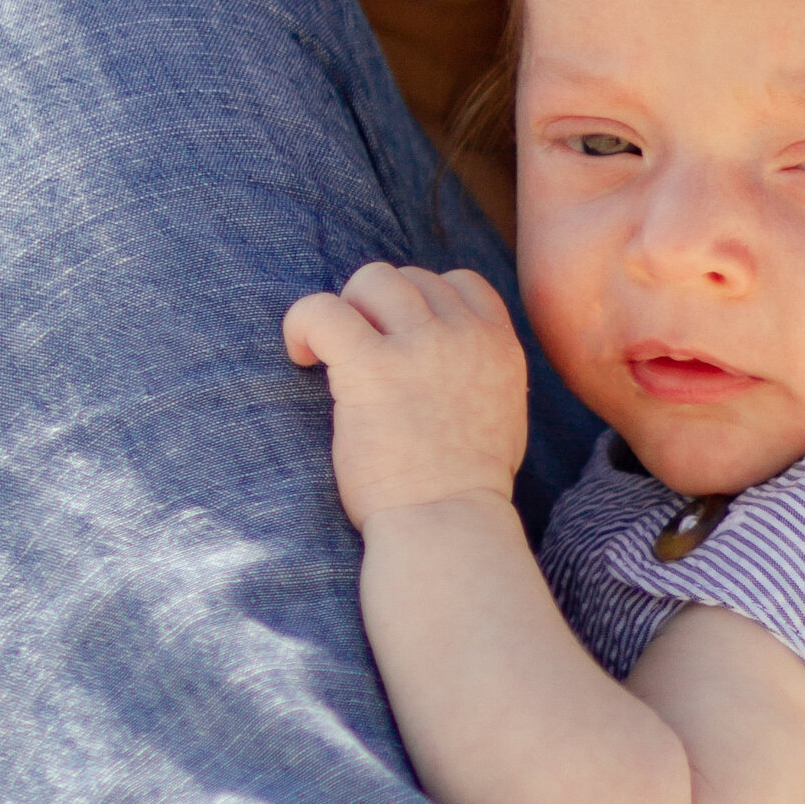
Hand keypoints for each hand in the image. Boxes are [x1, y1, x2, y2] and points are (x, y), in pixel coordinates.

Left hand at [282, 262, 527, 529]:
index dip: (424, 302)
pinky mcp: (371, 367)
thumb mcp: (503, 417)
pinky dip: (303, 324)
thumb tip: (452, 359)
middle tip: (359, 355)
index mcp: (501, 347)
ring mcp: (421, 347)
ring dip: (346, 310)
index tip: (399, 340)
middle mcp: (465, 336)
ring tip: (331, 355)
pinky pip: (323, 310)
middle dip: (378, 308)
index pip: (461, 283)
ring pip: (371, 280)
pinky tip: (301, 357)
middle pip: (411, 278)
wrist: (448, 525)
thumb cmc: (465, 491)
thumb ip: (483, 375)